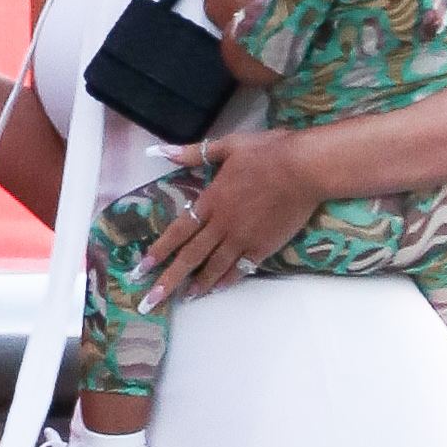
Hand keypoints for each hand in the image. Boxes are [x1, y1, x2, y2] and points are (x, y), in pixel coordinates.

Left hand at [143, 130, 324, 304]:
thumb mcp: (228, 145)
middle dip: (168, 280)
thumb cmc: (268, 152)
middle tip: (150, 301)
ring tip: (185, 297)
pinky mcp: (263, 247)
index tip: (142, 268)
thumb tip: (161, 151)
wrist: (305, 168)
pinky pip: (241, 269)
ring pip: (215, 267)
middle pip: (190, 257)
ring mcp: (243, 239)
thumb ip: (193, 153)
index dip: (159, 251)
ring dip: (198, 284)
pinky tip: (218, 288)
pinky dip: (228, 280)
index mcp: (211, 201)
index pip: (178, 231)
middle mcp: (222, 224)